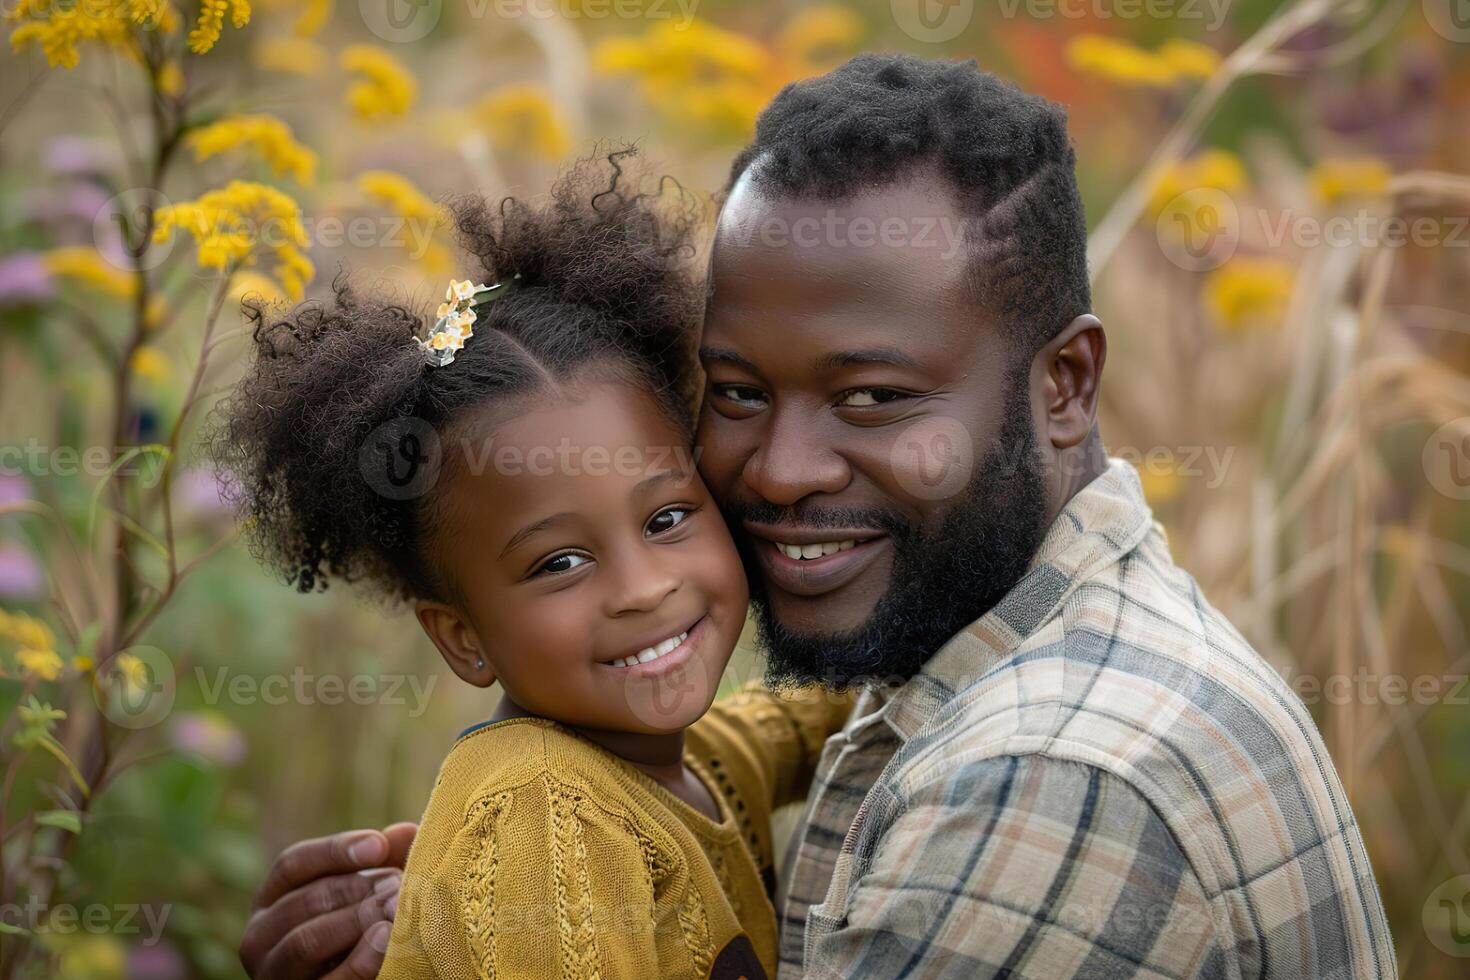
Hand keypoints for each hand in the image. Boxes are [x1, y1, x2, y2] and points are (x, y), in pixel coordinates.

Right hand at [240, 823, 416, 978]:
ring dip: (356, 920)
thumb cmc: (363, 933)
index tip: (379, 845)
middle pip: (304, 900)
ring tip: (396, 908)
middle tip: (399, 884)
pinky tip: (387, 939)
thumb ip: (386, 863)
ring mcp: (274, 975)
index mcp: (272, 902)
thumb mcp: (370, 894)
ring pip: (305, 941)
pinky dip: (358, 961)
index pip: (292, 864)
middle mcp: (260, 938)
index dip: (336, 851)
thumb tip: (403, 832)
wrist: (368, 976)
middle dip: (356, 888)